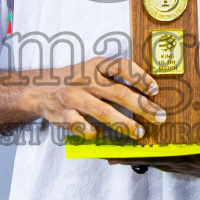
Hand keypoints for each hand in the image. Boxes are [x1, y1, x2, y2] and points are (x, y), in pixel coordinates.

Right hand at [24, 55, 166, 140]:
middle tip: (159, 117)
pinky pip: (83, 127)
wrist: (39, 89)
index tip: (155, 90)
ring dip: (125, 124)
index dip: (140, 77)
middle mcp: (85, 79)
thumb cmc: (75, 80)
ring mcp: (74, 97)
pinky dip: (94, 132)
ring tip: (139, 132)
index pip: (121, 66)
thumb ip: (114, 78)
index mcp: (95, 65)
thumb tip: (147, 93)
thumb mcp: (92, 69)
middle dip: (142, 106)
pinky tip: (102, 135)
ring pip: (103, 112)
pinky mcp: (64, 115)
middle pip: (118, 92)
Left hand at [116, 142, 199, 181]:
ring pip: (166, 162)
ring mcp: (199, 165)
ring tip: (123, 153)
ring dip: (146, 158)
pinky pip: (177, 159)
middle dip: (134, 159)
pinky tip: (153, 152)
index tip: (118, 156)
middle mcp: (196, 167)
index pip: (165, 161)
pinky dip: (162, 156)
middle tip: (108, 155)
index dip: (141, 158)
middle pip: (159, 163)